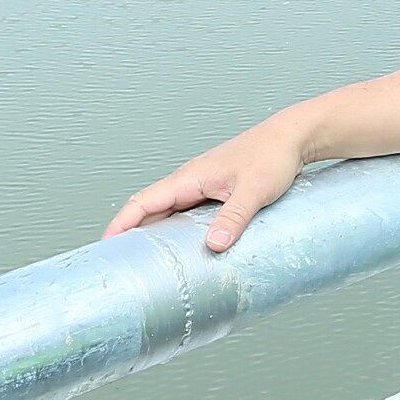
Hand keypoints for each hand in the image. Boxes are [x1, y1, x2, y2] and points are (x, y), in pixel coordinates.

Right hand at [103, 109, 310, 250]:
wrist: (292, 138)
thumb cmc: (272, 156)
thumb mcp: (253, 191)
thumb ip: (233, 218)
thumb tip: (213, 246)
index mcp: (190, 177)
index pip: (144, 201)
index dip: (122, 223)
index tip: (107, 244)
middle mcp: (191, 180)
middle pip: (150, 208)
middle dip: (131, 232)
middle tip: (121, 261)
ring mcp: (202, 185)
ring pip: (169, 210)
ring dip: (154, 230)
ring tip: (145, 259)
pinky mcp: (216, 190)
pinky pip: (187, 211)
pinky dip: (177, 227)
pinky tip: (183, 245)